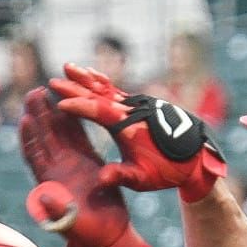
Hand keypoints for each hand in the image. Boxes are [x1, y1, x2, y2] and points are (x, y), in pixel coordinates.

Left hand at [20, 87, 129, 246]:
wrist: (108, 236)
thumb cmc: (88, 236)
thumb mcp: (70, 226)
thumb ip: (56, 211)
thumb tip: (43, 195)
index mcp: (48, 183)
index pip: (33, 156)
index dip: (28, 138)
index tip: (25, 119)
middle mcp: (56, 169)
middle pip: (43, 137)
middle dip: (38, 114)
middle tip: (34, 92)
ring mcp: (71, 163)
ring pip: (60, 132)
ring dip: (53, 112)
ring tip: (48, 89)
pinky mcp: (88, 160)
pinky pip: (79, 136)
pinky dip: (74, 120)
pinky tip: (72, 102)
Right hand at [49, 63, 226, 201]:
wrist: (193, 157)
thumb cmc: (166, 170)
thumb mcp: (143, 180)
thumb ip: (121, 176)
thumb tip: (101, 179)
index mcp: (128, 127)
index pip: (99, 111)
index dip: (79, 106)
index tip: (59, 102)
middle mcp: (130, 111)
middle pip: (99, 95)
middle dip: (76, 87)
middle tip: (53, 80)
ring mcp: (134, 106)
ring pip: (106, 88)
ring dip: (86, 78)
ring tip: (69, 67)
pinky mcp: (136, 106)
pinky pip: (114, 89)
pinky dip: (100, 81)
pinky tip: (91, 75)